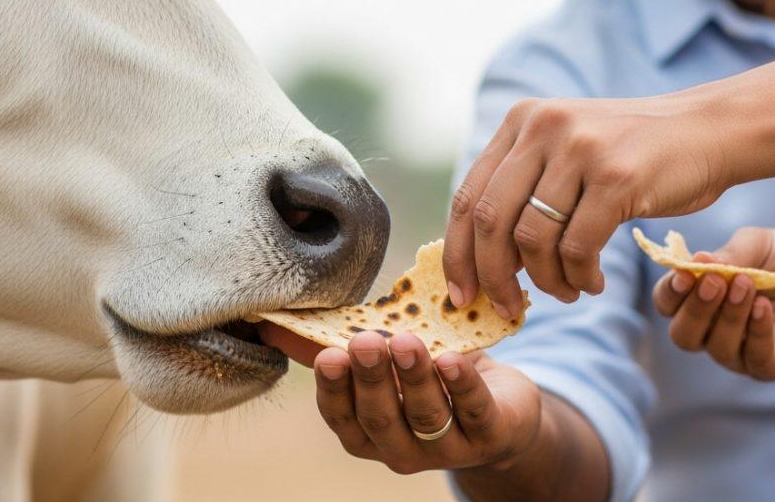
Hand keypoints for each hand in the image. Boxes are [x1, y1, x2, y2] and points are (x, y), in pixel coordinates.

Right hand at [311, 330, 542, 474]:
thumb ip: (335, 348)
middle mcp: (402, 449)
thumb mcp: (384, 364)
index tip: (329, 353)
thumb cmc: (430, 378)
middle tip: (365, 344)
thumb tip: (272, 326)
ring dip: (414, 377)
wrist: (502, 409)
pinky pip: (475, 411)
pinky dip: (464, 385)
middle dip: (372, 380)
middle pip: (381, 418)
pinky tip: (454, 359)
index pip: (342, 416)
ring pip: (426, 415)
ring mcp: (448, 448)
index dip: (334, 388)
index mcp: (368, 433)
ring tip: (406, 342)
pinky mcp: (491, 436)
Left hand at [443, 94, 729, 314]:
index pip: (467, 195)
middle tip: (505, 307)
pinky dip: (579, 276)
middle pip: (489, 220)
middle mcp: (543, 127)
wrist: (708, 130)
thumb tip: (480, 258)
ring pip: (532, 239)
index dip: (457, 252)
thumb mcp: (568, 149)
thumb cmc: (633, 155)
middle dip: (492, 276)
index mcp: (522, 120)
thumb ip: (524, 185)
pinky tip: (591, 282)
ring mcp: (580, 149)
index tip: (459, 294)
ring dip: (545, 281)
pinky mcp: (617, 177)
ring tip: (565, 292)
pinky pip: (578, 247)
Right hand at [652, 227, 774, 380]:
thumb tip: (696, 261)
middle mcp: (713, 329)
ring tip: (748, 285)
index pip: (668, 304)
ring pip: (717, 348)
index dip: (671, 292)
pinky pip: (754, 359)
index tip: (684, 274)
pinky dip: (756, 333)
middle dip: (695, 309)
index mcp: (701, 297)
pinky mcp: (772, 365)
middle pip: (684, 335)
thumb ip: (728, 255)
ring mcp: (741, 350)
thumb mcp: (758, 244)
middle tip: (715, 281)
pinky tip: (764, 308)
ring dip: (729, 316)